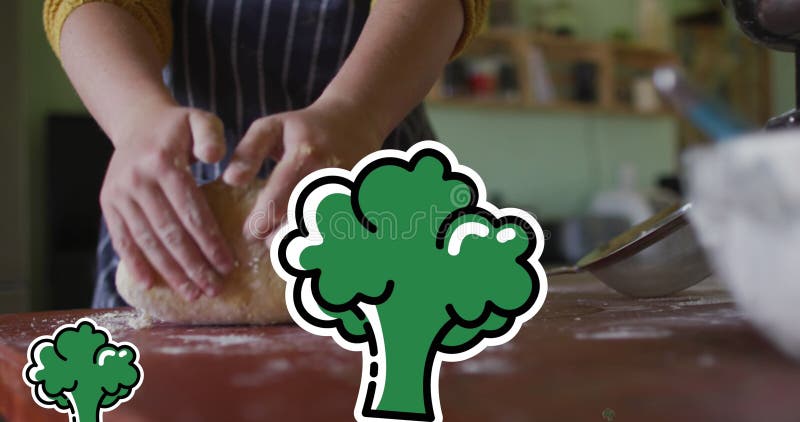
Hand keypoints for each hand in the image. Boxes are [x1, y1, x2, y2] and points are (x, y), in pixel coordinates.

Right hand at [100, 101, 234, 300]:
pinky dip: (135, 263)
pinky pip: (122, 239)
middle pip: (169, 232)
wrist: (136, 121)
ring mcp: (119, 194)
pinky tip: (151, 284)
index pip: (191, 211)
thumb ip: (212, 135)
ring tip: (192, 293)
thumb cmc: (178, 127)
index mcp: (162, 162)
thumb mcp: (199, 119)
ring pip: (147, 241)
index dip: (210, 241)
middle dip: (193, 265)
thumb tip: (214, 157)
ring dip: (169, 271)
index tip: (228, 264)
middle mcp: (137, 181)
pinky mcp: (108, 204)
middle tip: (214, 288)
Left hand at [223, 96, 382, 243]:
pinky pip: (345, 234)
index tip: (250, 233)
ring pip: (326, 234)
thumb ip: (248, 151)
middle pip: (303, 223)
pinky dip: (327, 248)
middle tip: (268, 241)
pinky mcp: (364, 201)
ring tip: (288, 245)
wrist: (355, 121)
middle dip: (281, 240)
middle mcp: (331, 174)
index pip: (278, 199)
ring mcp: (351, 190)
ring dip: (304, 247)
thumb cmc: (305, 128)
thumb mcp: (271, 127)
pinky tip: (313, 247)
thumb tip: (230, 180)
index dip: (261, 222)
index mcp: (305, 155)